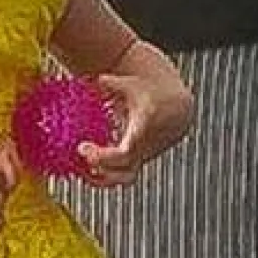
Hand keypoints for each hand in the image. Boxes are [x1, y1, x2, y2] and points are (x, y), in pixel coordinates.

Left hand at [78, 51, 194, 187]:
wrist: (175, 105)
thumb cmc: (151, 92)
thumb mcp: (131, 84)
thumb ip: (113, 83)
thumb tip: (97, 79)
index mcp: (143, 129)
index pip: (122, 154)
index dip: (101, 156)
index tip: (81, 147)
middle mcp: (146, 147)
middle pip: (124, 172)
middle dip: (101, 170)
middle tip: (81, 159)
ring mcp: (145, 156)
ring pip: (125, 177)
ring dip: (103, 178)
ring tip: (81, 170)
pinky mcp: (142, 160)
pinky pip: (125, 173)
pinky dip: (107, 174)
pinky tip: (89, 169)